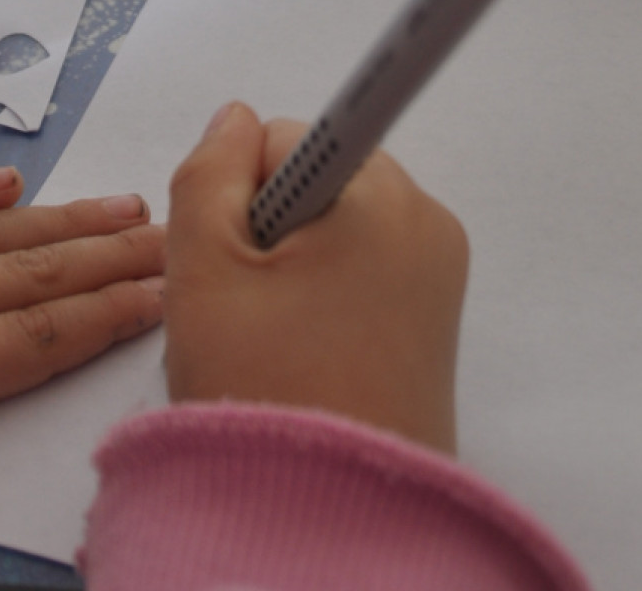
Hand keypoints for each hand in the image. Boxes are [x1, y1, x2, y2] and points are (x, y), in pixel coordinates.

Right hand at [164, 101, 466, 451]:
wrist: (331, 523)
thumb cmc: (265, 387)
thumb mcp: (203, 266)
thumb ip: (209, 170)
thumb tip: (236, 117)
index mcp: (383, 197)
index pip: (288, 140)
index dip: (243, 192)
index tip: (241, 259)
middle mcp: (427, 222)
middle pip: (316, 180)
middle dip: (270, 226)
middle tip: (247, 304)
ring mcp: (439, 274)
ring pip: (334, 226)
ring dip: (292, 263)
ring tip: (272, 337)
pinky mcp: (436, 320)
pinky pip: (363, 269)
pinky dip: (322, 295)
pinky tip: (300, 352)